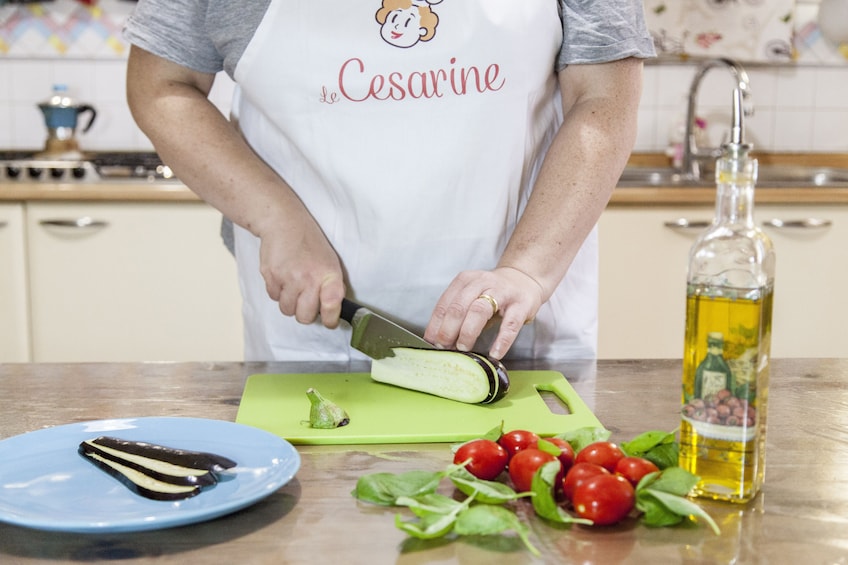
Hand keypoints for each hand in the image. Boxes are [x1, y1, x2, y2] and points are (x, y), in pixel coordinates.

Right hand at [257, 217, 345, 328]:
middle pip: (305, 317)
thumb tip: (332, 309)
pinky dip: (278, 292)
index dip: (330, 320)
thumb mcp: (330, 261)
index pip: (331, 308)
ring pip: (287, 310)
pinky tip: (282, 277)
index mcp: (328, 275)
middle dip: (305, 313)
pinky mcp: (270, 276)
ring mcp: (288, 278)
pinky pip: (273, 298)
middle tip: (306, 302)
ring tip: (293, 287)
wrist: (284, 223)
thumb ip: (332, 285)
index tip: (329, 321)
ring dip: (290, 303)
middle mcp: (309, 279)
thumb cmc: (309, 242)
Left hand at [424, 267, 542, 358]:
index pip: (445, 304)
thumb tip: (441, 342)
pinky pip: (510, 324)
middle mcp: (481, 282)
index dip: (436, 325)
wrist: (524, 279)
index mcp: (465, 281)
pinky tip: (495, 353)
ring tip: (463, 349)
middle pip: (459, 307)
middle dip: (448, 330)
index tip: (431, 342)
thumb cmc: (493, 294)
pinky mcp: (521, 304)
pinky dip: (501, 340)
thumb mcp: (472, 298)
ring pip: (480, 311)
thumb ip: (458, 316)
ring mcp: (502, 292)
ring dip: (468, 332)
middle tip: (444, 348)